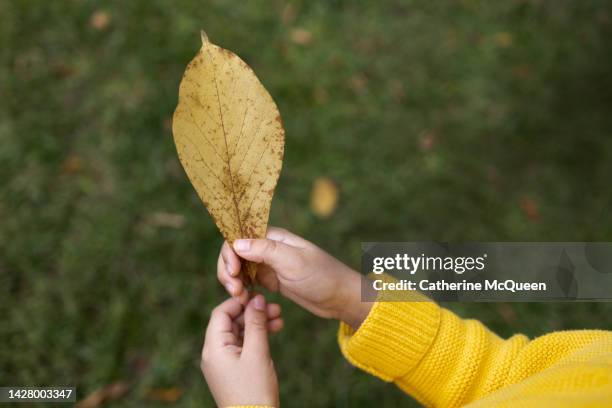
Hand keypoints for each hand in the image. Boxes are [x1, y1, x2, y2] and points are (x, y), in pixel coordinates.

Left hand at [201, 295, 280, 406]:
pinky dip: (256, 337)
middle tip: (276, 308)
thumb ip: (256, 323)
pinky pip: (242, 345)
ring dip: (257, 323)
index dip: (240, 302)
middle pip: (230, 321)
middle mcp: (214, 353)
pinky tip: (273, 331)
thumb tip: (257, 299)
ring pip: (239, 332)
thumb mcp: (257, 353)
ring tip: (279, 319)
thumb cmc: (254, 390)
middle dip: (253, 312)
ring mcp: (223, 362)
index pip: (221, 313)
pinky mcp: (232, 369)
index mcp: (213, 347)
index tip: (260, 297)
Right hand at [217, 227, 372, 327]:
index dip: (230, 254)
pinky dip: (242, 290)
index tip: (234, 274)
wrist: (340, 298)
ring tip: (240, 298)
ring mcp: (268, 264)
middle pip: (234, 253)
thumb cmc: (322, 276)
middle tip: (235, 292)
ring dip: (233, 282)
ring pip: (238, 268)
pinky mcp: (270, 280)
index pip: (238, 237)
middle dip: (228, 271)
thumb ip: (265, 251)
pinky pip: (247, 281)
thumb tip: (236, 243)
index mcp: (274, 237)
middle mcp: (268, 248)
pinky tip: (245, 300)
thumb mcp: (294, 262)